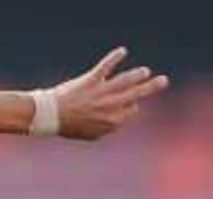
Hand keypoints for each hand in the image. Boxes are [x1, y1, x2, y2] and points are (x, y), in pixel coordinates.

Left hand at [50, 47, 169, 140]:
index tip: (127, 104)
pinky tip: (123, 51)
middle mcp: (109, 106)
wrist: (49, 115)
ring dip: (137, 75)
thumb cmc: (70, 126)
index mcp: (112, 121)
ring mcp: (101, 93)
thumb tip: (120, 121)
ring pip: (125, 81)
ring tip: (145, 72)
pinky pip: (106, 67)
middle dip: (151, 87)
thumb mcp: (91, 134)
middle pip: (136, 95)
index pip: (131, 110)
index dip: (131, 107)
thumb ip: (108, 129)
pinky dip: (114, 58)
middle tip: (163, 81)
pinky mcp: (91, 80)